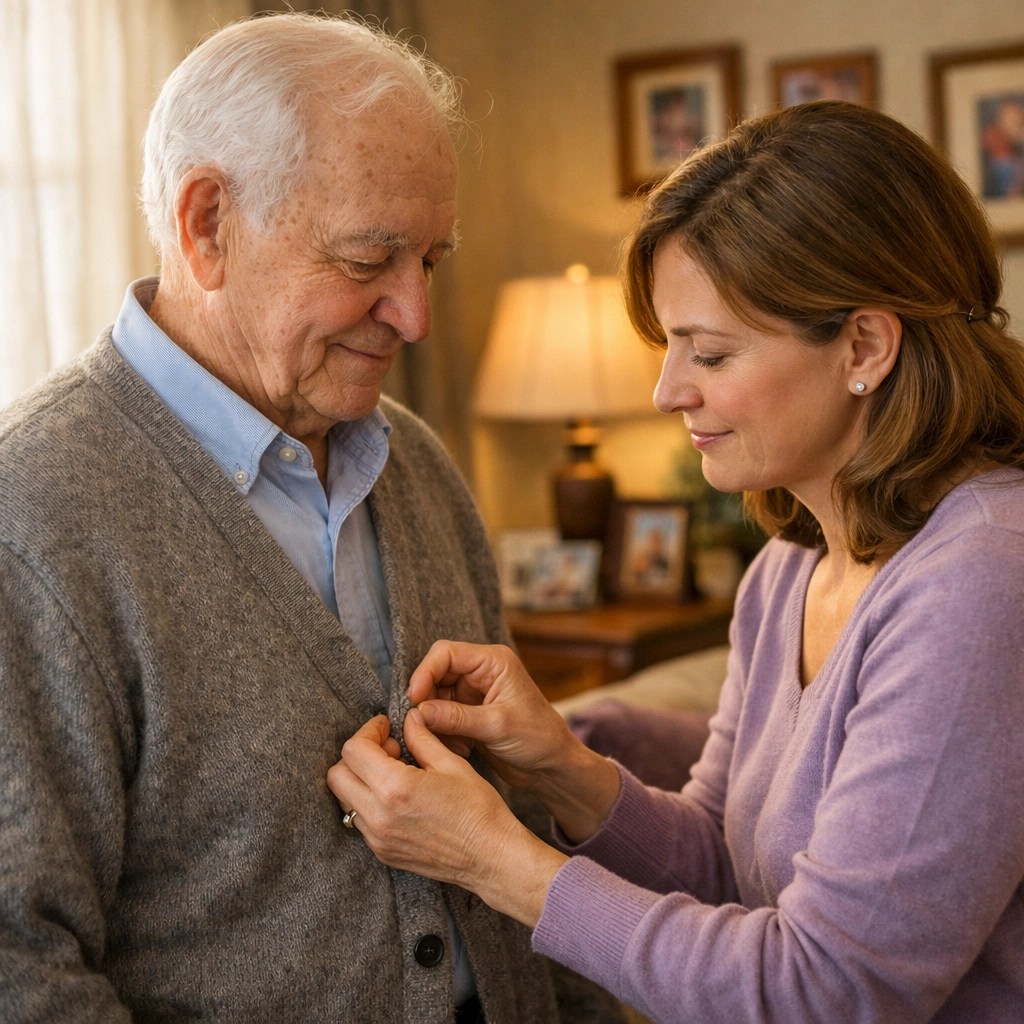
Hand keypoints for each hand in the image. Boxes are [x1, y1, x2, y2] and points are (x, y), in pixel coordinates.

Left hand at [325, 710, 565, 925]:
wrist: (490, 858)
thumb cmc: (478, 809)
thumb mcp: (452, 764)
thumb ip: (422, 738)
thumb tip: (409, 719)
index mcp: (395, 789)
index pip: (354, 750)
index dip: (369, 731)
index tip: (386, 727)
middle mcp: (378, 816)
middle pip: (337, 775)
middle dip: (358, 755)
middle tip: (389, 749)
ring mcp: (377, 838)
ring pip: (344, 799)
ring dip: (360, 779)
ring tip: (394, 773)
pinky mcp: (382, 853)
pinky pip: (358, 820)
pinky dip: (368, 801)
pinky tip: (398, 796)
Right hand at [408, 641, 621, 841]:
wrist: (553, 766)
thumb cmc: (538, 738)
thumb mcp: (497, 726)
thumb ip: (456, 717)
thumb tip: (418, 711)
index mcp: (493, 662)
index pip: (446, 654)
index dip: (425, 673)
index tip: (414, 699)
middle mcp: (481, 673)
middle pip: (436, 674)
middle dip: (427, 701)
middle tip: (423, 726)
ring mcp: (474, 694)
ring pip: (435, 698)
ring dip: (434, 721)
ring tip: (449, 743)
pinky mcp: (469, 715)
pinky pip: (442, 717)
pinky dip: (442, 733)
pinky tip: (459, 749)